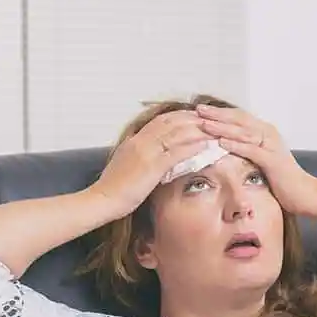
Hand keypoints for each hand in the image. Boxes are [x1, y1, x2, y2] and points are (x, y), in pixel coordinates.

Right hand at [89, 110, 209, 217]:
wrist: (102, 199)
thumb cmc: (113, 188)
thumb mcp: (126, 165)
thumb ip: (139, 156)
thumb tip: (152, 155)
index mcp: (134, 140)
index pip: (160, 121)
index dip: (179, 116)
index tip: (193, 116)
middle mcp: (141, 141)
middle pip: (171, 122)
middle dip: (192, 118)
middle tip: (210, 118)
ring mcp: (146, 152)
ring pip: (176, 134)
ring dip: (197, 130)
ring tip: (214, 129)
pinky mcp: (152, 167)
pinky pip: (176, 152)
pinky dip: (193, 147)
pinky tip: (206, 145)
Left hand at [196, 104, 316, 213]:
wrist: (304, 192)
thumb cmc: (282, 179)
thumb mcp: (262, 160)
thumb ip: (247, 150)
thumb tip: (225, 147)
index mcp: (265, 132)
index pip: (239, 117)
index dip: (220, 112)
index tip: (201, 110)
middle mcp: (268, 134)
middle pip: (239, 119)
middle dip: (217, 114)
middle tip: (198, 110)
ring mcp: (271, 145)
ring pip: (243, 132)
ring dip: (222, 127)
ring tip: (204, 124)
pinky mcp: (272, 159)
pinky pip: (251, 149)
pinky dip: (236, 145)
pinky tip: (221, 143)